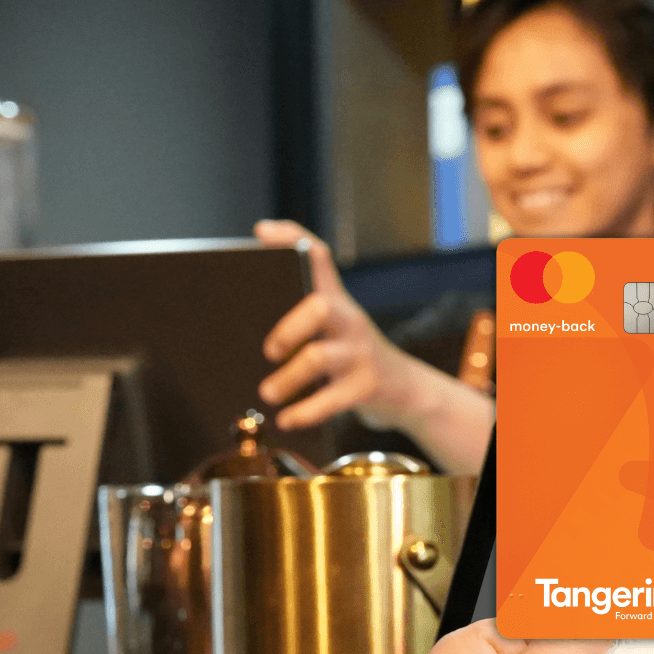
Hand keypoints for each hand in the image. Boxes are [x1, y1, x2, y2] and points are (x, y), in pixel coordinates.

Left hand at [254, 219, 427, 430]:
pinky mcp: (368, 386)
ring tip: (267, 393)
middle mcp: (350, 321)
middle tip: (269, 350)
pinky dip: (305, 412)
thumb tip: (244, 322)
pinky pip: (332, 400)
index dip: (292, 238)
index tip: (262, 233)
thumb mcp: (335, 331)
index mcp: (337, 303)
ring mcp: (360, 354)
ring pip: (318, 357)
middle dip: (287, 326)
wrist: (408, 392)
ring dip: (287, 378)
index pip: (319, 257)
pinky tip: (287, 420)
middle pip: (320, 306)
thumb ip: (301, 320)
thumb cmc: (354, 361)